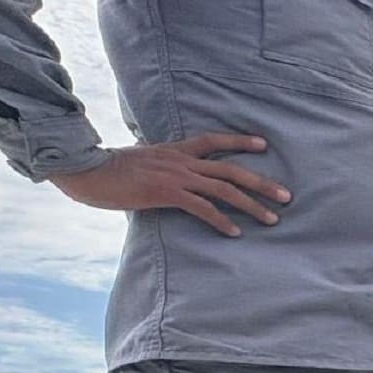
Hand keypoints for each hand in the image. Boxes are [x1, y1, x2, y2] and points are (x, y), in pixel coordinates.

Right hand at [48, 134, 289, 237]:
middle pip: (231, 170)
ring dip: (251, 206)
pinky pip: (201, 207)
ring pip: (224, 190)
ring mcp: (176, 176)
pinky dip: (220, 220)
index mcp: (175, 150)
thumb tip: (165, 173)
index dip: (240, 141)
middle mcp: (181, 160)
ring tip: (272, 219)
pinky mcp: (166, 193)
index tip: (264, 144)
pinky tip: (235, 232)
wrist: (85, 169)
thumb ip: (159, 164)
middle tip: (286, 196)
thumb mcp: (139, 160)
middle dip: (262, 183)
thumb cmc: (108, 169)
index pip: (214, 139)